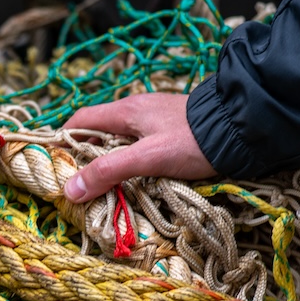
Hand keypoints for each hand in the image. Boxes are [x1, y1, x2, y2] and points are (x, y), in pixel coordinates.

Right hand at [62, 93, 217, 203]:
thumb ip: (109, 172)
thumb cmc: (194, 141)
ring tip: (103, 189)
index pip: (80, 121)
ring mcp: (155, 121)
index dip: (63, 141)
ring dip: (109, 163)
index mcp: (125, 110)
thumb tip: (70, 189)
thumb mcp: (147, 158)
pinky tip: (134, 181)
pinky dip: (130, 163)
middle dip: (84, 158)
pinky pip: (139, 147)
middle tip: (77, 186)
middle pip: (98, 134)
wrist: (245, 128)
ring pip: (119, 142)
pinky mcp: (172, 132)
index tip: (54, 166)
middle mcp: (137, 111)